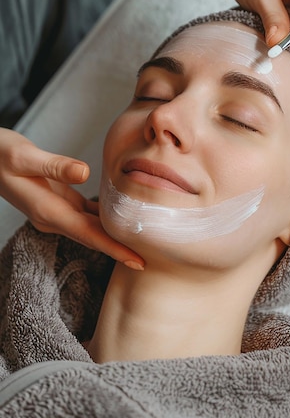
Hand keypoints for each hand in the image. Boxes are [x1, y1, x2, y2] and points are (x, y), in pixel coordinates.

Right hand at [0, 129, 143, 268]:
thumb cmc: (1, 155)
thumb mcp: (26, 157)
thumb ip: (55, 166)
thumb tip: (84, 173)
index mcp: (48, 210)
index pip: (88, 235)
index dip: (114, 249)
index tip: (136, 262)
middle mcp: (53, 216)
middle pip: (93, 237)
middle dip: (119, 250)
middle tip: (148, 260)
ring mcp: (56, 211)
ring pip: (91, 228)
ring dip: (114, 236)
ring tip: (141, 242)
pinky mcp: (59, 202)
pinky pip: (86, 215)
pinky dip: (104, 218)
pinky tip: (121, 215)